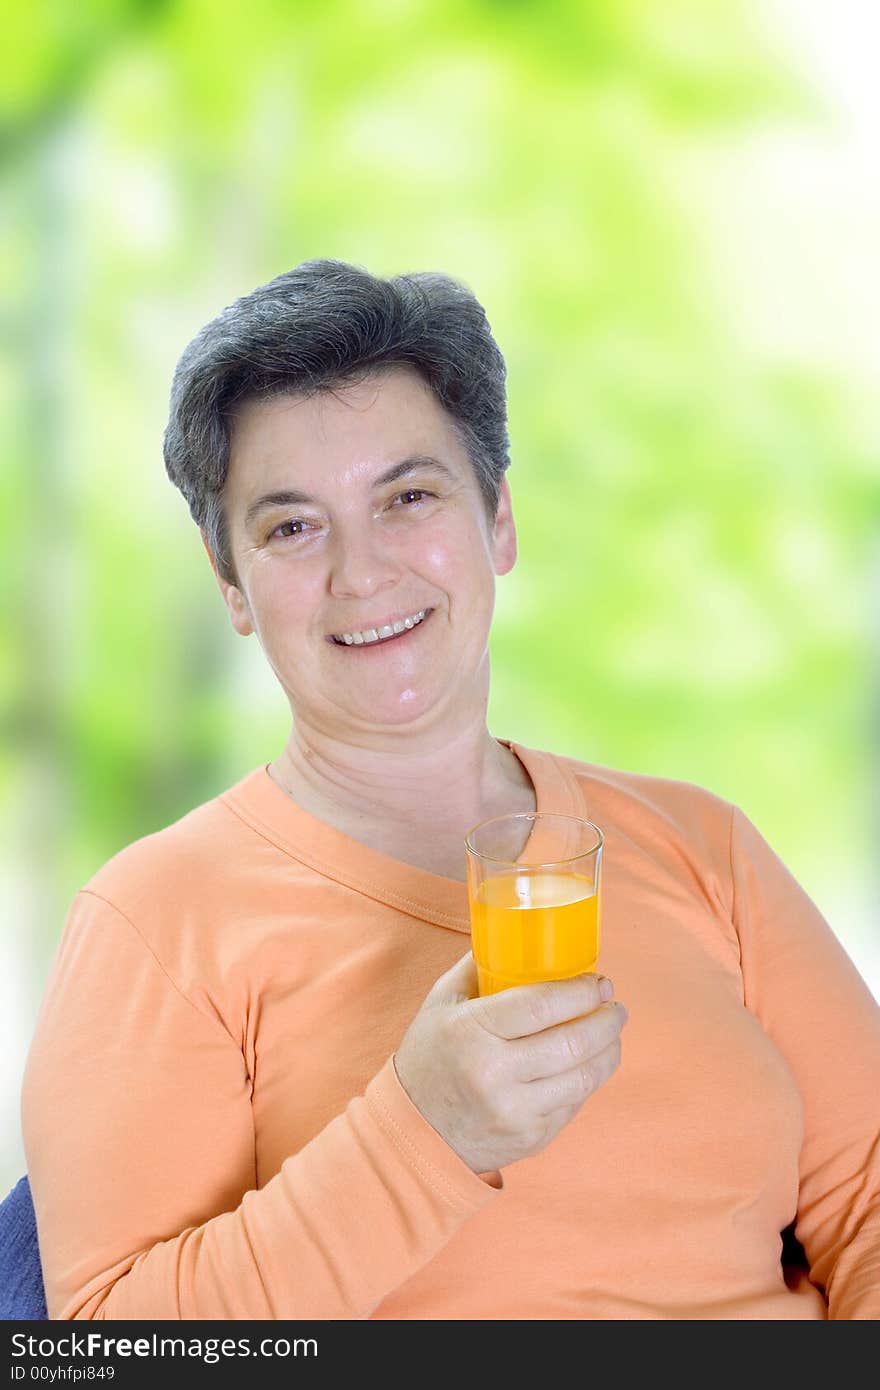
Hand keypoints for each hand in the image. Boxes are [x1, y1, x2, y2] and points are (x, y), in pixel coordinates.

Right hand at [393, 951, 626, 1173]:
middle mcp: (495, 1074)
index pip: (542, 1005)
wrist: (413, 1133)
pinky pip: (575, 1104)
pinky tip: (590, 1063)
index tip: (600, 982)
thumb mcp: (440, 1003)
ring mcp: (516, 1111)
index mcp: (470, 1032)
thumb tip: (513, 935)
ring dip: (609, 1050)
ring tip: (612, 1032)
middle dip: (606, 1019)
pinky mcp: (531, 1139)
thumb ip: (476, 967)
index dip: (581, 992)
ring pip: (584, 1077)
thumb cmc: (428, 1058)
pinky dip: (589, 1079)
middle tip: (615, 1005)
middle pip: (573, 1041)